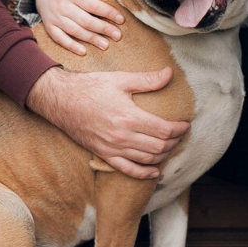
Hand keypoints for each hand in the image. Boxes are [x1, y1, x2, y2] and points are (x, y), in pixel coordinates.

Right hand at [27, 66, 186, 179]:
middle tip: (180, 134)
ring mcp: (113, 149)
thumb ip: (147, 80)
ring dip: (163, 156)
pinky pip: (128, 170)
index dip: (179, 129)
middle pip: (159, 147)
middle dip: (175, 142)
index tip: (185, 124)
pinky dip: (144, 173)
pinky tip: (154, 171)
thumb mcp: (120, 79)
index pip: (164, 130)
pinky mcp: (104, 155)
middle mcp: (123, 137)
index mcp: (130, 117)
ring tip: (170, 146)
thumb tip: (169, 73)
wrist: (61, 100)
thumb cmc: (90, 87)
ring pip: (147, 159)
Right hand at [35, 0, 123, 54]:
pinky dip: (71, 46)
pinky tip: (83, 52)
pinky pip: (60, 38)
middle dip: (103, 28)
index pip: (93, 5)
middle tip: (117, 36)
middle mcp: (63, 6)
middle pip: (85, 20)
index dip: (108, 12)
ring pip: (75, 31)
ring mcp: (55, 18)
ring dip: (91, 39)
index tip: (121, 19)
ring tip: (105, 45)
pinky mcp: (50, 27)